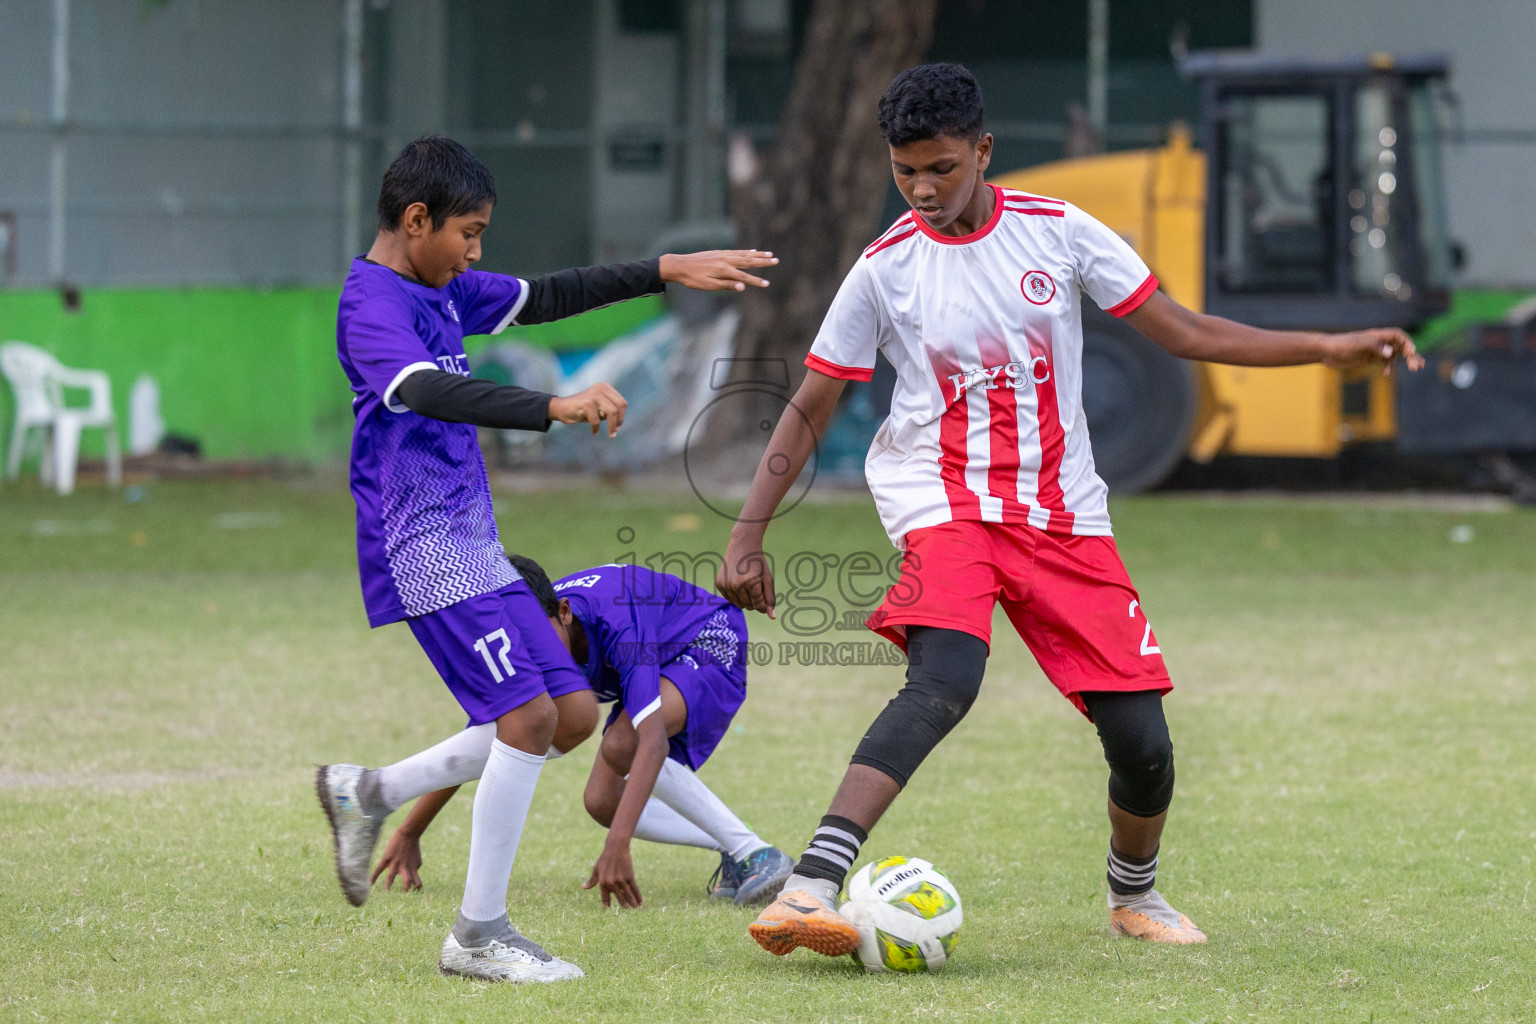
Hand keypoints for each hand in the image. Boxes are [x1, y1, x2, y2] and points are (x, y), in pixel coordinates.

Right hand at [370, 828, 423, 891]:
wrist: (408, 834)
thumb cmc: (414, 847)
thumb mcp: (418, 860)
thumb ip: (414, 870)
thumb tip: (410, 876)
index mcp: (414, 869)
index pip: (417, 884)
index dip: (416, 890)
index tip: (413, 895)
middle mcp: (405, 868)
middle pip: (407, 884)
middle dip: (404, 891)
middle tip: (399, 898)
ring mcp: (395, 864)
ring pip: (390, 879)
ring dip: (387, 887)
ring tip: (383, 895)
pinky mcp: (386, 859)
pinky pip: (378, 870)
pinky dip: (373, 877)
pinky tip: (369, 884)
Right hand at [549, 383, 627, 435]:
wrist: (561, 408)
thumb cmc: (582, 410)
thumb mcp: (599, 408)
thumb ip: (609, 410)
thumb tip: (619, 422)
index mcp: (606, 387)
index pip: (622, 403)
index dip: (622, 416)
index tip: (618, 427)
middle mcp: (601, 388)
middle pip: (620, 406)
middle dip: (619, 421)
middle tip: (614, 432)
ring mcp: (594, 394)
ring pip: (612, 412)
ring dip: (611, 426)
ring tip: (610, 434)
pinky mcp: (586, 402)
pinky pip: (597, 419)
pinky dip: (596, 428)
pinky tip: (594, 432)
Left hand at [583, 840, 641, 907]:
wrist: (616, 847)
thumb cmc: (605, 858)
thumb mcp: (596, 869)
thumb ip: (592, 880)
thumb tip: (583, 887)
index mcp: (602, 882)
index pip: (604, 897)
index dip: (606, 904)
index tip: (607, 909)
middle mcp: (611, 883)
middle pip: (619, 898)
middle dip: (624, 904)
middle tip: (626, 908)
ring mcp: (621, 880)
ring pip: (628, 895)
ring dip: (632, 902)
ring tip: (635, 907)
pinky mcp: (629, 876)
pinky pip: (634, 889)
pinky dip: (638, 896)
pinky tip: (640, 901)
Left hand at [659, 250, 777, 291]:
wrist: (679, 265)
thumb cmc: (692, 279)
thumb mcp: (708, 286)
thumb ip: (726, 285)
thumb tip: (743, 286)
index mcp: (724, 269)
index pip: (744, 276)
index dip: (756, 281)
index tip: (767, 284)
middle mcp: (725, 259)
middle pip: (748, 261)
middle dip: (763, 262)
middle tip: (776, 260)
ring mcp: (723, 254)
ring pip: (744, 254)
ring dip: (758, 255)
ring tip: (769, 254)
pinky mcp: (719, 252)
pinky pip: (737, 251)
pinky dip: (746, 251)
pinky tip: (752, 251)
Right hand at [716, 538, 775, 618]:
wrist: (742, 545)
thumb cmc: (758, 562)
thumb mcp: (767, 579)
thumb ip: (770, 599)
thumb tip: (772, 617)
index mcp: (751, 583)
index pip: (759, 606)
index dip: (764, 604)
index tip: (764, 595)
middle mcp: (736, 585)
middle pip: (749, 607)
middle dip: (755, 601)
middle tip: (756, 587)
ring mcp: (726, 584)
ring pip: (738, 605)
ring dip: (745, 599)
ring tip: (747, 585)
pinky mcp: (719, 584)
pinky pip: (729, 599)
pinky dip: (735, 595)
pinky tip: (738, 583)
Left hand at [1321, 328, 1424, 374]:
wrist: (1326, 351)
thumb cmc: (1341, 345)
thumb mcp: (1358, 345)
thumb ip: (1375, 347)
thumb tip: (1390, 352)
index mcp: (1377, 335)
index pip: (1398, 336)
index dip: (1407, 343)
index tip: (1412, 353)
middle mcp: (1378, 341)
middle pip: (1400, 346)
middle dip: (1411, 355)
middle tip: (1417, 366)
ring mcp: (1374, 350)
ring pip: (1394, 354)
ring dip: (1405, 360)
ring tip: (1415, 368)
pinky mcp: (1369, 358)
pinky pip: (1384, 361)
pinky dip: (1389, 366)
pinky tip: (1387, 374)